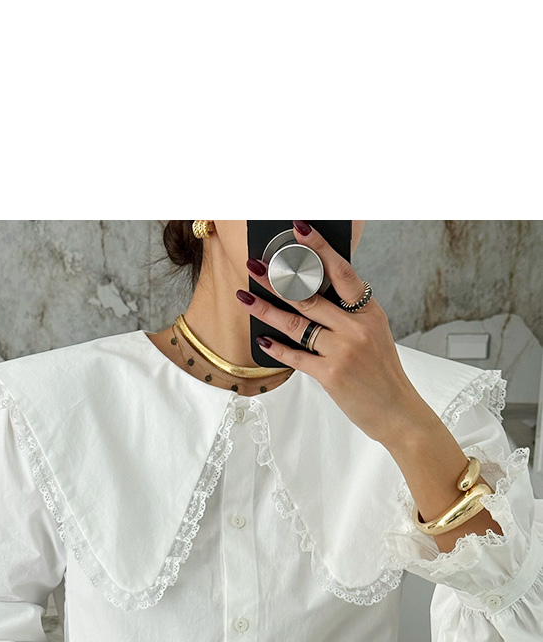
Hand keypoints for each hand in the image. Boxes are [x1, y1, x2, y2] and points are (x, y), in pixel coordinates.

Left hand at [237, 221, 421, 447]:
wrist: (397, 411)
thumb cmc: (382, 374)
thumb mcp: (375, 335)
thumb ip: (350, 315)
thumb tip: (314, 296)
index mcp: (369, 312)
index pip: (342, 272)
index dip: (319, 249)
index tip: (299, 230)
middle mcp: (356, 327)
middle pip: (310, 296)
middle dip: (278, 279)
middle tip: (255, 266)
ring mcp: (343, 350)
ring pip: (297, 324)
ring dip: (266, 310)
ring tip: (245, 298)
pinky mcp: (331, 374)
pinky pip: (296, 356)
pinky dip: (276, 348)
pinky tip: (261, 339)